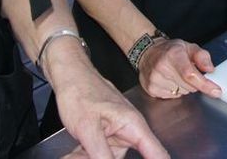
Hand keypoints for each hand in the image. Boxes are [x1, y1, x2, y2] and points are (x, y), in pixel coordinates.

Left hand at [48, 44, 168, 158]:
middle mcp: (129, 131)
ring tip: (81, 146)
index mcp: (133, 125)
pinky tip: (78, 149)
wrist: (69, 76)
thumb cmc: (80, 92)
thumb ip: (101, 155)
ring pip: (111, 158)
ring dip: (93, 157)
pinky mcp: (106, 138)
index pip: (157, 154)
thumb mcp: (87, 128)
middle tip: (92, 151)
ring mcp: (118, 135)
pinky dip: (86, 154)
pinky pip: (100, 154)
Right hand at [137, 38, 221, 99]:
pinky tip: (169, 81)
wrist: (148, 53)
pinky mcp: (151, 89)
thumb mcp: (189, 47)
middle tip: (187, 72)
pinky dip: (174, 91)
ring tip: (176, 75)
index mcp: (173, 55)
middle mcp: (162, 67)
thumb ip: (202, 56)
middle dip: (193, 82)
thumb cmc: (170, 50)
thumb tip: (210, 70)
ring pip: (181, 93)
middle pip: (189, 86)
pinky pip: (172, 97)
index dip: (204, 84)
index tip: (216, 91)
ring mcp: (154, 80)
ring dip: (183, 87)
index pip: (190, 74)